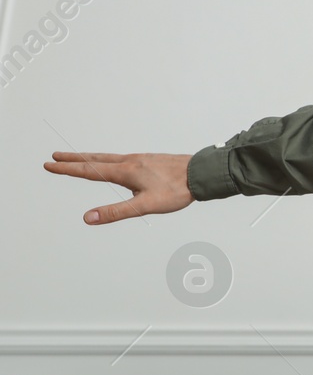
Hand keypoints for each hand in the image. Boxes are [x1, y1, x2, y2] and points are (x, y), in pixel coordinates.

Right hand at [43, 151, 194, 224]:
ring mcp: (139, 159)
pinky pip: (120, 158)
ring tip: (76, 158)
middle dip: (73, 159)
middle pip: (95, 160)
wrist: (202, 173)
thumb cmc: (177, 190)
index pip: (89, 171)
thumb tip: (88, 218)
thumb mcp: (145, 205)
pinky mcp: (149, 161)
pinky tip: (112, 163)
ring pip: (107, 157)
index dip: (67, 169)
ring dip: (88, 158)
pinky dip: (106, 159)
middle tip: (53, 157)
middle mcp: (129, 162)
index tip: (48, 165)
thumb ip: (116, 212)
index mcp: (125, 171)